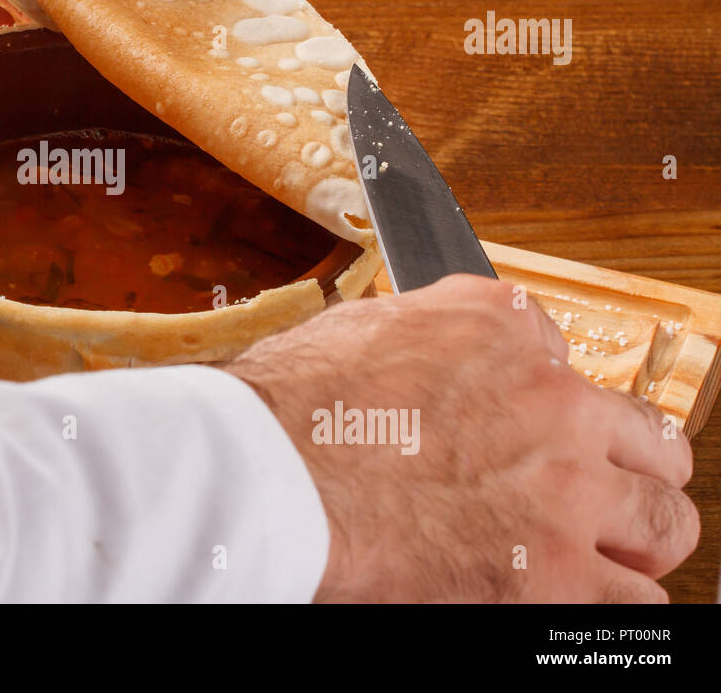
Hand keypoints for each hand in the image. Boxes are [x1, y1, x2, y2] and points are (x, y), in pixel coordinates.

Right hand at [227, 274, 698, 601]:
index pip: (562, 355)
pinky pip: (636, 604)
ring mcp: (564, 490)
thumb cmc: (288, 406)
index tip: (526, 425)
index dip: (543, 397)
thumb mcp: (357, 328)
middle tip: (597, 490)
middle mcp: (551, 399)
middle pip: (646, 436)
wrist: (267, 475)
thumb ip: (416, 334)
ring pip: (664, 520)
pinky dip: (608, 602)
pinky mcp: (553, 574)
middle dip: (626, 465)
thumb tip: (418, 360)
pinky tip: (572, 596)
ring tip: (601, 554)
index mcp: (497, 327)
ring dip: (633, 537)